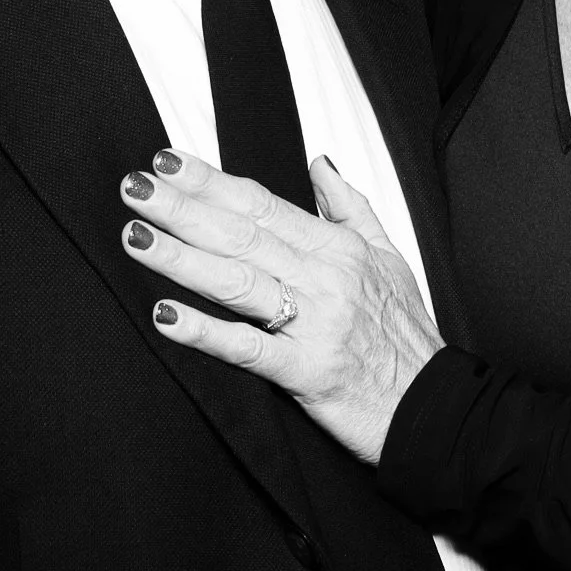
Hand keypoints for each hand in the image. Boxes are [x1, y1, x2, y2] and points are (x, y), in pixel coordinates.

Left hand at [119, 150, 442, 465]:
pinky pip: (249, 348)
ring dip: (182, 258)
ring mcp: (316, 323)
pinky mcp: (308, 371)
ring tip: (137, 237)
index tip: (168, 162)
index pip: (262, 205)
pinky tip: (166, 316)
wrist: (435, 408)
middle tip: (135, 187)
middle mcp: (325, 278)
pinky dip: (206, 331)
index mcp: (339, 249)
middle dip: (184, 208)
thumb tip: (320, 163)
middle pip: (242, 235)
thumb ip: (351, 207)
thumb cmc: (408, 337)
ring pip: (238, 282)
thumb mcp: (389, 257)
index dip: (212, 182)